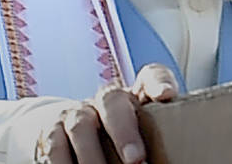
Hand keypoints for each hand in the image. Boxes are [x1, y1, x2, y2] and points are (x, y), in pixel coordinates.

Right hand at [34, 64, 178, 163]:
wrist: (72, 133)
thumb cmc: (123, 137)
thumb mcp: (142, 131)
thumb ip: (158, 134)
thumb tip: (177, 155)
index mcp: (136, 96)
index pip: (151, 76)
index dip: (159, 82)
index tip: (167, 96)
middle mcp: (106, 99)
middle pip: (113, 100)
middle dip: (124, 131)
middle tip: (136, 160)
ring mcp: (78, 113)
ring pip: (81, 125)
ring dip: (93, 155)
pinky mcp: (54, 132)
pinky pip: (55, 145)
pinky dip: (63, 162)